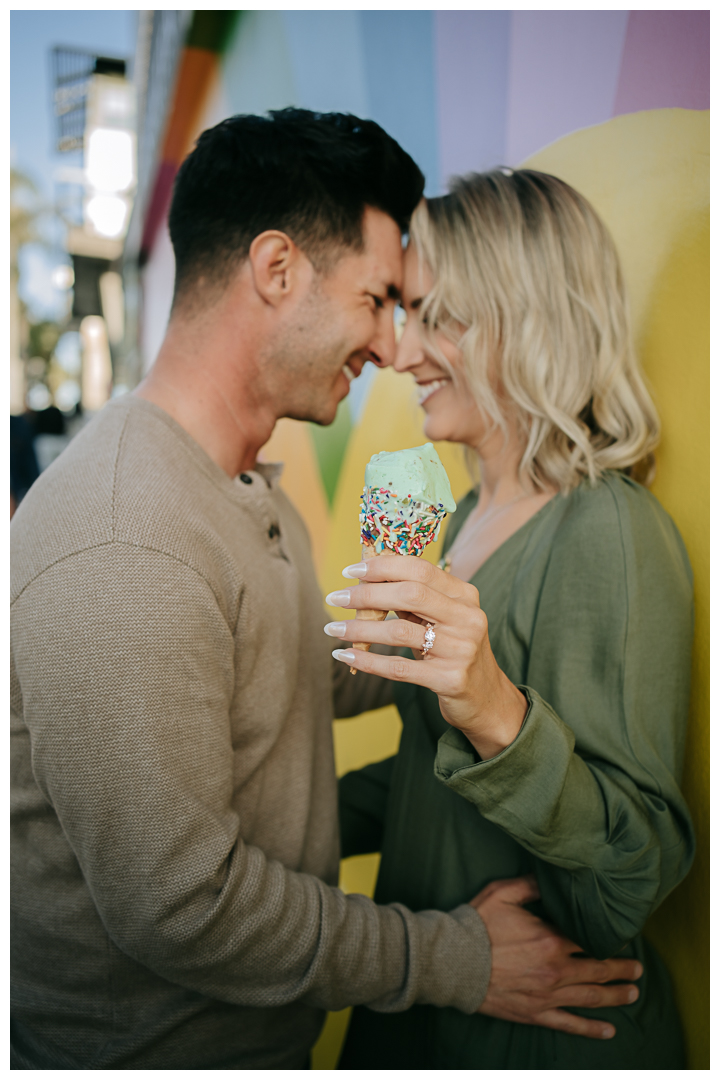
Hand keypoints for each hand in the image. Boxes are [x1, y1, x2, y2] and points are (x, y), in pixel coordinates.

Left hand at [325, 551, 526, 758]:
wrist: (486, 698)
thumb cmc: (455, 650)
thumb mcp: (443, 619)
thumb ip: (415, 599)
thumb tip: (367, 578)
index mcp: (465, 596)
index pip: (421, 569)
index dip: (383, 566)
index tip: (351, 570)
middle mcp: (468, 619)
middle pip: (410, 595)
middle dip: (366, 594)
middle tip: (336, 597)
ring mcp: (461, 650)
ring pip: (399, 632)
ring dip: (359, 629)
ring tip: (332, 628)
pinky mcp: (449, 680)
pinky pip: (399, 668)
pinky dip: (368, 661)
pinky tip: (346, 655)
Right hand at [471, 875, 641, 1038]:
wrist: (453, 961)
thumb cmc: (477, 925)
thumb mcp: (504, 893)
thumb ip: (533, 885)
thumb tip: (553, 877)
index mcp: (551, 939)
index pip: (589, 940)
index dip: (607, 939)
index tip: (621, 938)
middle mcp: (556, 970)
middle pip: (598, 970)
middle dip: (621, 970)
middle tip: (638, 970)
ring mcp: (547, 995)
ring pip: (590, 998)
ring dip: (615, 996)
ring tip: (632, 994)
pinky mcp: (535, 1013)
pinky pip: (569, 1024)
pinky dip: (591, 1028)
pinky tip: (607, 1030)